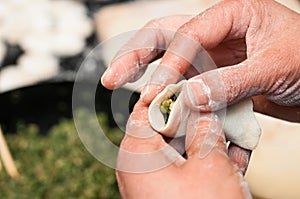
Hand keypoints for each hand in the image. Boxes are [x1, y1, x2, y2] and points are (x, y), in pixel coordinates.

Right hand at [101, 0, 299, 121]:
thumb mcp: (275, 67)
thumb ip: (232, 82)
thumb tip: (190, 98)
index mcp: (232, 15)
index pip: (188, 35)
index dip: (169, 64)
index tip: (156, 92)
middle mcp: (217, 32)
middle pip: (165, 36)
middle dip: (136, 55)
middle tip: (111, 77)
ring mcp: (213, 55)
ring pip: (169, 58)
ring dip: (144, 71)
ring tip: (118, 83)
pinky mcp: (214, 76)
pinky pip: (185, 82)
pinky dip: (169, 92)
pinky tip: (154, 101)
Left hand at [116, 101, 250, 198]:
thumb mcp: (209, 164)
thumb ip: (205, 129)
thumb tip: (203, 111)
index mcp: (137, 153)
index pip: (146, 109)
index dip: (171, 96)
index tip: (193, 90)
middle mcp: (137, 168)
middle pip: (164, 129)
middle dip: (193, 121)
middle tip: (216, 114)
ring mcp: (150, 184)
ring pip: (177, 150)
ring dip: (203, 143)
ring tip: (227, 138)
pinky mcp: (164, 196)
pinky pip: (182, 171)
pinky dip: (201, 164)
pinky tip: (226, 162)